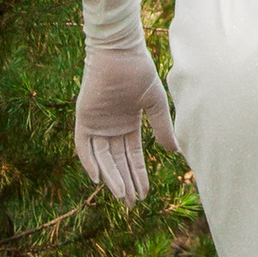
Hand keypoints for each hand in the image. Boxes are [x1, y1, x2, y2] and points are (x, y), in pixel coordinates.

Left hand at [74, 42, 180, 202]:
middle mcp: (111, 128)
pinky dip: (89, 161)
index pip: (132, 156)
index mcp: (128, 124)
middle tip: (132, 205)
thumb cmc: (139, 71)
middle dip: (125, 183)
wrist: (121, 52)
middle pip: (117, 162)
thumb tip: (174, 152)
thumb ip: (162, 128)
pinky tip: (98, 178)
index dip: (139, 175)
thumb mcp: (155, 104)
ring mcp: (96, 124)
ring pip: (102, 158)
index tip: (145, 194)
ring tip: (122, 196)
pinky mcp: (84, 118)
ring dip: (111, 177)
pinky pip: (83, 145)